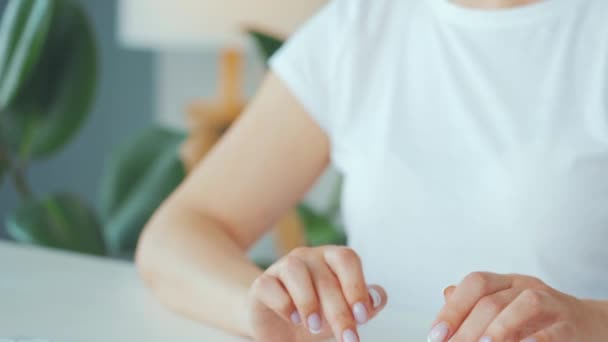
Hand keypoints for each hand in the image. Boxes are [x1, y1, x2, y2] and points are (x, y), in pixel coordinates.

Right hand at [248, 246, 386, 341]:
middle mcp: (307, 257)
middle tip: (347, 338)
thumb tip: (377, 297)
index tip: (362, 317)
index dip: (356, 285)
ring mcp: (282, 267)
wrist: (279, 329)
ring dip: (308, 302)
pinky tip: (293, 318)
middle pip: (325, 276)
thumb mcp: (344, 314)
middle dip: (339, 311)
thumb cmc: (317, 316)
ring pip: (295, 271)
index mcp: (331, 259)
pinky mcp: (262, 283)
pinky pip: (270, 286)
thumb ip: (364, 306)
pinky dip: (284, 304)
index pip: (347, 258)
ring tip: (315, 327)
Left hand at [427, 272, 607, 341]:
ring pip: (524, 305)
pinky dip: (536, 340)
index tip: (435, 335)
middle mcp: (526, 287)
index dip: (453, 309)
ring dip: (500, 329)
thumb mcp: (505, 307)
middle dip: (468, 328)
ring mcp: (551, 303)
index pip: (476, 284)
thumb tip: (446, 295)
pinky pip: (553, 331)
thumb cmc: (538, 320)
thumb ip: (476, 305)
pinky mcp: (570, 324)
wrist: (588, 324)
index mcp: (506, 283)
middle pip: (492, 300)